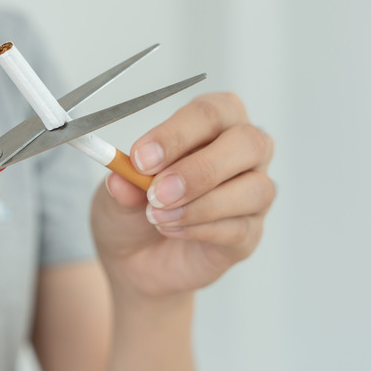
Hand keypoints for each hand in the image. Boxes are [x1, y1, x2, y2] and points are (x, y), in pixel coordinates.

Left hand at [91, 93, 274, 298]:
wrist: (133, 257)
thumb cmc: (133, 207)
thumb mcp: (117, 192)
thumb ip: (124, 183)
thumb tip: (121, 178)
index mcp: (212, 123)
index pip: (209, 113)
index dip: (176, 134)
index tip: (141, 158)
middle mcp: (242, 152)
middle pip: (246, 142)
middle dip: (199, 169)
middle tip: (157, 192)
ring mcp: (252, 193)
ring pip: (254, 189)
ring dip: (201, 205)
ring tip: (157, 216)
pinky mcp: (249, 233)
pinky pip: (240, 228)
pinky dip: (201, 230)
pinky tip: (171, 230)